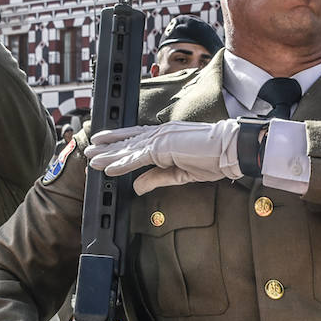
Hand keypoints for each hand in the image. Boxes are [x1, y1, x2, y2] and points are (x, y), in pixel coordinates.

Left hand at [85, 120, 241, 194]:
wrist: (230, 150)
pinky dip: (121, 164)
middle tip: (90, 151)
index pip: (137, 137)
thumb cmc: (213, 159)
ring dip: (108, 155)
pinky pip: (137, 158)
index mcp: (166, 136)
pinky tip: (108, 169)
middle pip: (128, 141)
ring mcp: (161, 138)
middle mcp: (160, 133)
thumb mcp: (179, 173)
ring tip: (92, 160)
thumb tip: (137, 186)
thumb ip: (156, 178)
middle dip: (107, 147)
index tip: (104, 144)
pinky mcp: (163, 148)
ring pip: (128, 148)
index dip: (119, 141)